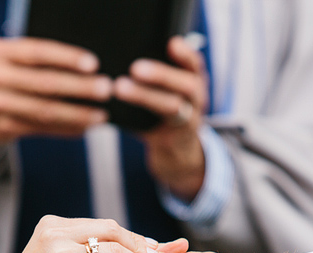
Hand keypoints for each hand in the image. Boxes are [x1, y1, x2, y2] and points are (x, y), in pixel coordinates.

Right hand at [0, 37, 110, 153]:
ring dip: (78, 114)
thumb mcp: (3, 60)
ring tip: (101, 115)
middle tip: (106, 89)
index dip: (66, 58)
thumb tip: (85, 68)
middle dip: (79, 87)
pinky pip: (41, 128)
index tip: (93, 64)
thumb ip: (32, 60)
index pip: (35, 51)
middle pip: (43, 82)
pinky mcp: (0, 127)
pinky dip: (66, 128)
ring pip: (45, 110)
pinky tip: (84, 127)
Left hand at [114, 36, 210, 199]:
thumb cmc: (164, 109)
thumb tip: (118, 53)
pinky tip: (115, 113)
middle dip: (162, 75)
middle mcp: (196, 99)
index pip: (194, 63)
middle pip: (188, 85)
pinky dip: (136, 119)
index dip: (185, 54)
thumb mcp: (168, 89)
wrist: (176, 150)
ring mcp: (188, 121)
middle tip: (136, 68)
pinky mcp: (172, 139)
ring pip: (172, 107)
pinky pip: (157, 129)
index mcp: (193, 80)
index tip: (171, 42)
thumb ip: (153, 74)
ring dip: (145, 96)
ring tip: (120, 87)